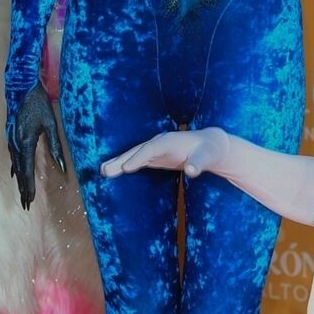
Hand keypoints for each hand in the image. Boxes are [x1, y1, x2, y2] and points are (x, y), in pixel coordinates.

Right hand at [7, 82, 64, 209]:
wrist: (21, 87)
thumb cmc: (38, 103)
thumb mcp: (50, 123)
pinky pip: (13, 156)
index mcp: (26, 142)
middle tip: (26, 205)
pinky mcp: (11, 135)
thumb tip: (62, 165)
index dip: (29, 186)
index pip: (27, 170)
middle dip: (23, 188)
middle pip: (19, 171)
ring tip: (22, 194)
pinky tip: (15, 174)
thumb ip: (55, 145)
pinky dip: (15, 167)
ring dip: (19, 180)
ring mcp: (11, 139)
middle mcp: (16, 143)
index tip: (30, 200)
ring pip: (15, 165)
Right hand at [101, 127, 229, 179]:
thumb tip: (192, 171)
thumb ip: (199, 163)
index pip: (151, 149)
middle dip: (122, 160)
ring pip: (133, 155)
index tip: (126, 168)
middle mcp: (159, 143)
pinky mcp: (154, 156)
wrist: (210, 145)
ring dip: (118, 162)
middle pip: (137, 151)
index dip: (139, 158)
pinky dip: (124, 165)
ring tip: (102, 171)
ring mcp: (155, 149)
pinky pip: (136, 160)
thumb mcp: (207, 157)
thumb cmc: (209, 151)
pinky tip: (111, 171)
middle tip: (105, 171)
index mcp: (170, 141)